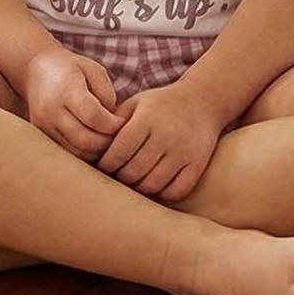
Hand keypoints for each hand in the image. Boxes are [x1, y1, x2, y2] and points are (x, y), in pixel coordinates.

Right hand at [22, 44, 123, 160]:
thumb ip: (106, 95)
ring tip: (108, 142)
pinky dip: (84, 154)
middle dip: (107, 142)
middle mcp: (51, 109)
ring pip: (75, 151)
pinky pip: (66, 152)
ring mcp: (43, 125)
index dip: (112, 124)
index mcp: (65, 88)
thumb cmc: (71, 69)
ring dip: (96, 152)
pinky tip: (94, 144)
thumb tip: (113, 123)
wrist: (35, 69)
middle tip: (119, 137)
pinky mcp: (41, 136)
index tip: (123, 122)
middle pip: (84, 139)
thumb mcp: (94, 70)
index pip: (93, 116)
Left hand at [98, 81, 223, 201]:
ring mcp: (183, 151)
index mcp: (147, 119)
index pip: (118, 152)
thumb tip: (90, 148)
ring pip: (152, 185)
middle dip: (120, 178)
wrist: (203, 100)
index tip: (101, 168)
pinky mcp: (197, 163)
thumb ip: (114, 122)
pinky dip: (162, 194)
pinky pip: (176, 191)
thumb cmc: (160, 104)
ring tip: (132, 183)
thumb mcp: (136, 104)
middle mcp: (165, 135)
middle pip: (133, 171)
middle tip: (114, 179)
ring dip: (138, 188)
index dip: (105, 164)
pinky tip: (154, 186)